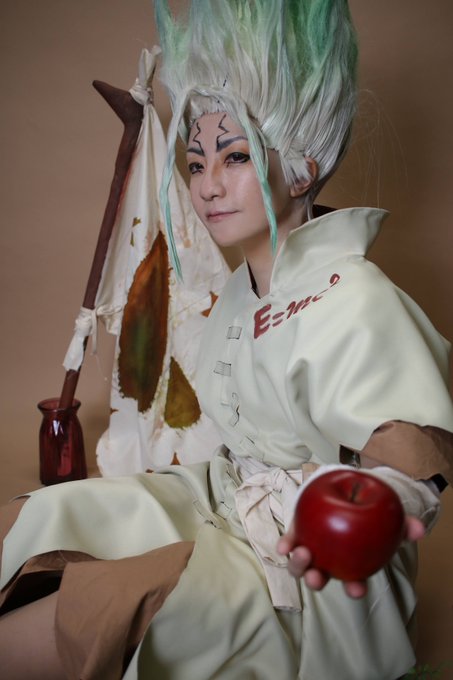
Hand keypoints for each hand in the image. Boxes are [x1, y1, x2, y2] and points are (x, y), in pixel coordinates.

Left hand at [276, 515, 424, 598]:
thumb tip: (418, 529)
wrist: (345, 496)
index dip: (354, 588)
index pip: (353, 582)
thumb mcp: (387, 519)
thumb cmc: (366, 514)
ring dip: (299, 565)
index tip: (356, 590)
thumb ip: (402, 526)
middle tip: (317, 577)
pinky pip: (288, 545)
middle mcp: (327, 563)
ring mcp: (309, 551)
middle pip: (319, 578)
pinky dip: (285, 546)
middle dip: (316, 581)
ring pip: (300, 566)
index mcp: (350, 565)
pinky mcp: (296, 536)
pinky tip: (285, 545)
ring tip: (304, 553)